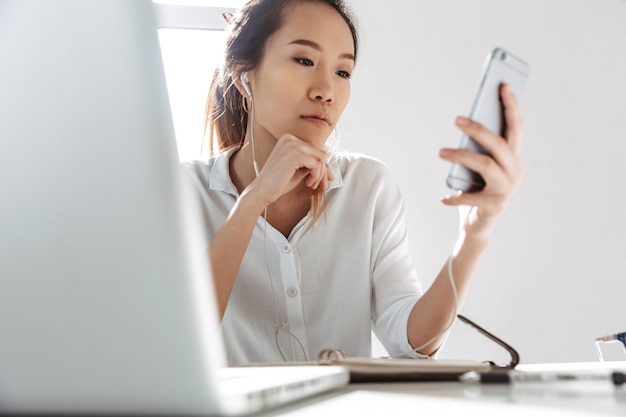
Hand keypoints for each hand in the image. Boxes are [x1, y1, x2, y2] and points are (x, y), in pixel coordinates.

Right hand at [249, 134, 333, 206]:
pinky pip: (317, 165)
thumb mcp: (298, 169)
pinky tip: (308, 183)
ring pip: (321, 158)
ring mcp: (292, 145)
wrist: (262, 191)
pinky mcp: (295, 154)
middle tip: (320, 185)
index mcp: (289, 139)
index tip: (323, 179)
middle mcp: (290, 138)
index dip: (322, 166)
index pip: (314, 150)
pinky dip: (316, 176)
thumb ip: (310, 164)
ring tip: (311, 184)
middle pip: (320, 153)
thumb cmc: (278, 182)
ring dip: (320, 175)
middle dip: (323, 171)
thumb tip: (329, 168)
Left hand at [439, 83, 522, 229]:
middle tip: (457, 119)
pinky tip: (443, 198)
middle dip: (479, 129)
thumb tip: (464, 124)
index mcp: (513, 159)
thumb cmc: (476, 190)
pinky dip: (455, 197)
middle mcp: (515, 172)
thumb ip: (477, 149)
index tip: (503, 85)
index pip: (516, 128)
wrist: (479, 225)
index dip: (511, 106)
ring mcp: (506, 190)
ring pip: (485, 165)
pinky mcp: (495, 206)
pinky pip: (471, 197)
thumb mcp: (477, 168)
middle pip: (499, 144)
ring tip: (441, 152)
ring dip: (461, 156)